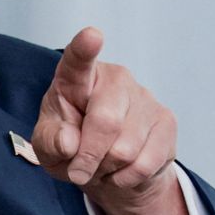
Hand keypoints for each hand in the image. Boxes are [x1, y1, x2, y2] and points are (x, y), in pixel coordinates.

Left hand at [32, 27, 198, 214]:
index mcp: (78, 78)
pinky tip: (121, 170)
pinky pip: (145, 163)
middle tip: (78, 171)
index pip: (79, 61)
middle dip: (88, 157)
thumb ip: (50, 141)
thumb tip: (69, 142)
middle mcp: (116, 79)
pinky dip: (126, 178)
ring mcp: (145, 98)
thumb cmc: (72, 144)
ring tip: (102, 164)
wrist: (108, 167)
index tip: (92, 36)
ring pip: (125, 149)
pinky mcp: (166, 121)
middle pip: (106, 122)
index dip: (85, 48)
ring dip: (107, 169)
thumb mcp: (48, 145)